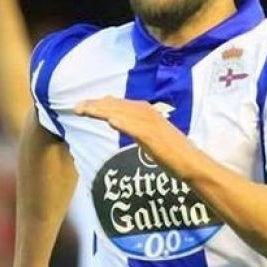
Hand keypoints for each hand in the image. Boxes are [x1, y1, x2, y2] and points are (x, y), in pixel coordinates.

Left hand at [75, 97, 192, 173]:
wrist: (190, 163)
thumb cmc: (173, 153)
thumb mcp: (150, 137)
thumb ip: (134, 127)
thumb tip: (114, 120)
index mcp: (149, 112)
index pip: (120, 104)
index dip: (102, 104)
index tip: (86, 105)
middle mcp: (149, 113)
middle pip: (117, 105)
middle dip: (96, 105)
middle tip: (76, 106)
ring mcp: (151, 124)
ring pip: (121, 113)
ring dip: (101, 110)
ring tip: (83, 110)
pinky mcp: (153, 136)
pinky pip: (134, 127)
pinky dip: (122, 122)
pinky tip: (108, 120)